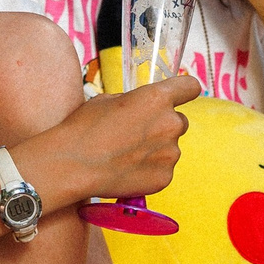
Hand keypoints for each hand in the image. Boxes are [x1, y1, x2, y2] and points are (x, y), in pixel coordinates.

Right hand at [37, 74, 201, 201]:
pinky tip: (126, 170)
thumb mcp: (107, 100)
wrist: (72, 165)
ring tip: (125, 155)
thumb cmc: (84, 129)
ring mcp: (170, 153)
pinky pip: (162, 169)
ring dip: (155, 150)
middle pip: (179, 121)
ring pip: (170, 148)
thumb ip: (135, 101)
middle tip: (136, 134)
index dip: (185, 90)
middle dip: (163, 126)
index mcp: (157, 98)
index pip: (190, 86)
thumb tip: (140, 107)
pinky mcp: (165, 177)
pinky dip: (149, 170)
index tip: (182, 95)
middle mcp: (170, 123)